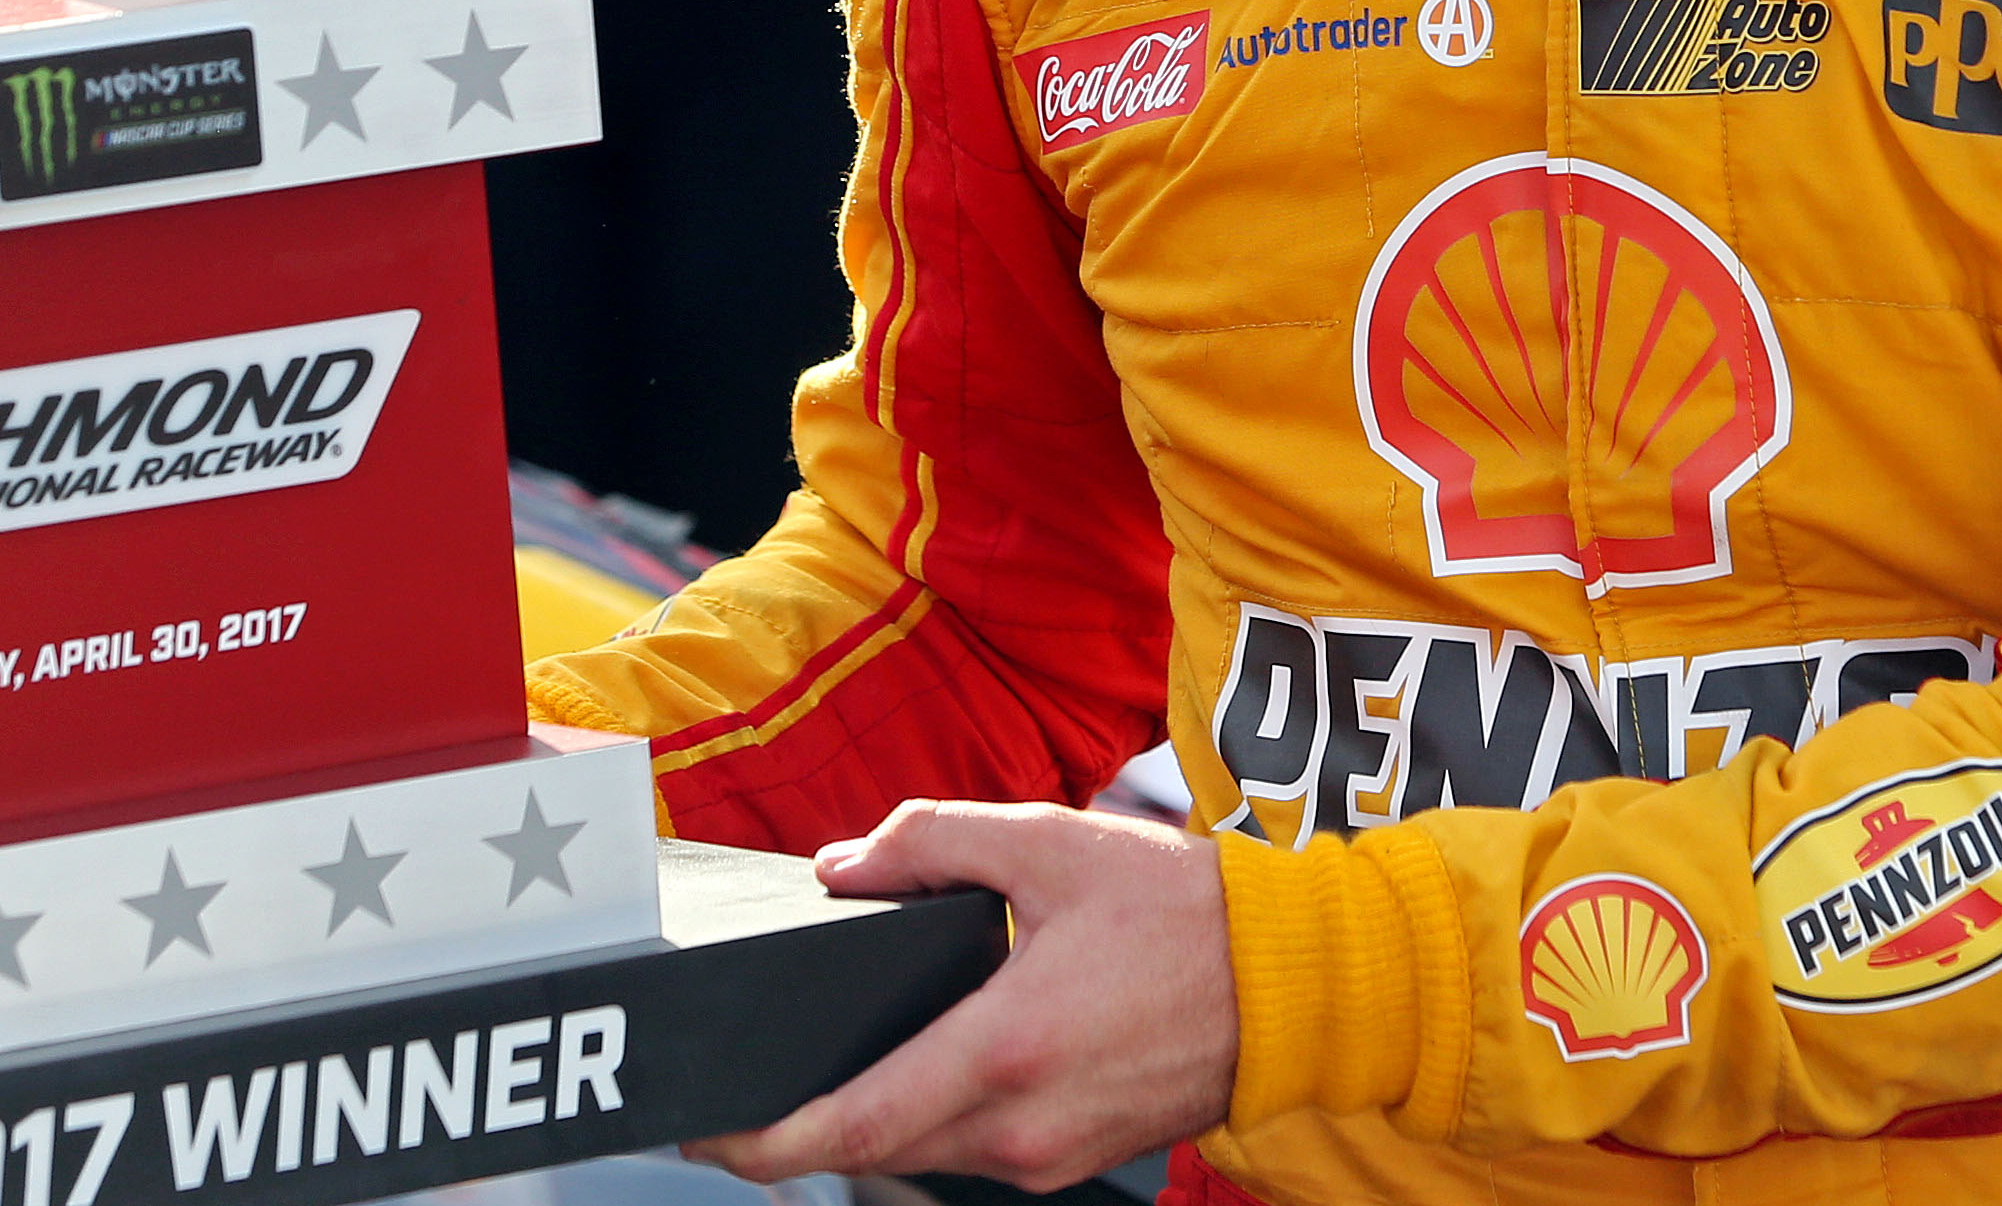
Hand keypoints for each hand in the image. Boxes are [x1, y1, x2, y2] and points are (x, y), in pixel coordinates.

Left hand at [689, 802, 1236, 1190]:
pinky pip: (974, 1151)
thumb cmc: (1186, 913)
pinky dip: (930, 1120)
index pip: (852, 1125)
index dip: (764, 1140)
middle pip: (871, 1152)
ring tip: (823, 1073)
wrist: (1294, 983)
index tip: (706, 1126)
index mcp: (1004, 1047)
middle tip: (736, 1101)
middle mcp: (1020, 1123)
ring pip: (921, 1155)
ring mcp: (1050, 1155)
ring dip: (866, 1124)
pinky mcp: (1073, 1159)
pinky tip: (920, 1071)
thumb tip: (843, 865)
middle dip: (794, 1135)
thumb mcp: (1051, 842)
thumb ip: (934, 840)